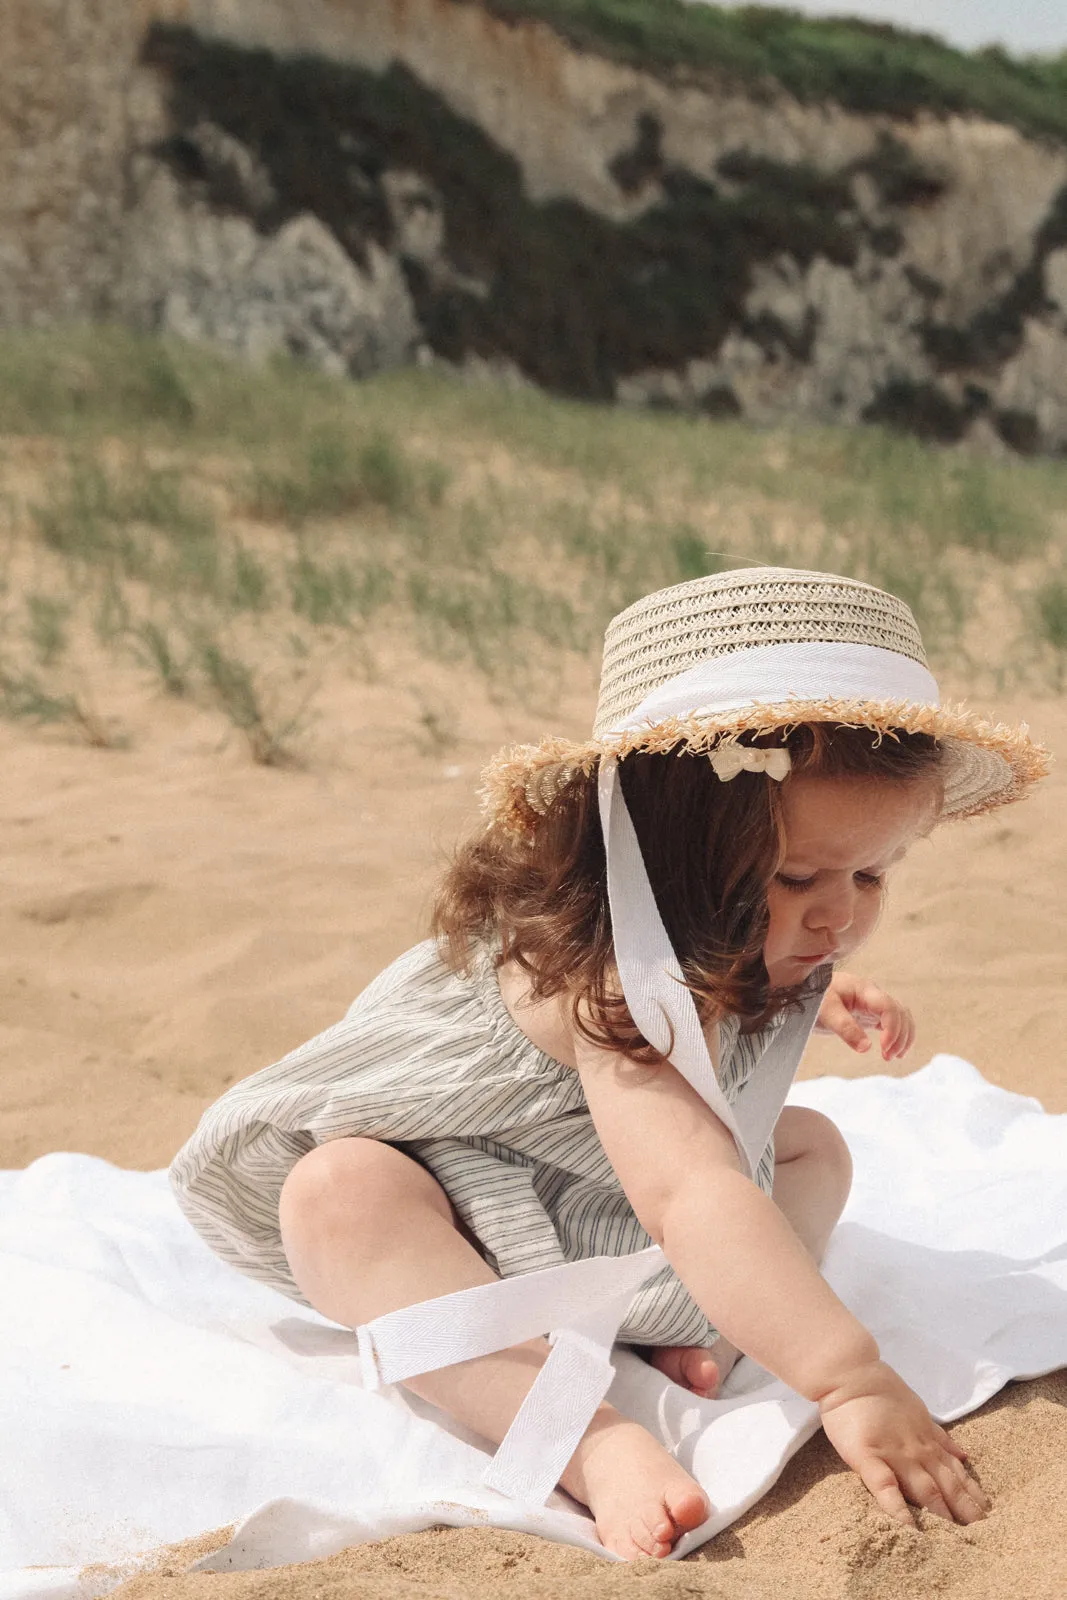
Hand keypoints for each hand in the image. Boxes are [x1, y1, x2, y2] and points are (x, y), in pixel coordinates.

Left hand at [816, 972, 913, 1061]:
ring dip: (902, 1037)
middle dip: (899, 1036)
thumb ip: (845, 1028)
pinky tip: (892, 1051)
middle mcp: (872, 995)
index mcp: (863, 989)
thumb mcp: (825, 1012)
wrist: (802, 992)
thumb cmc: (813, 997)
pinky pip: (892, 1022)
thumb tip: (866, 1048)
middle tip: (887, 1056)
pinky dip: (897, 1036)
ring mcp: (872, 1004)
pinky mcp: (869, 1014)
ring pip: (900, 1017)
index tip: (883, 1048)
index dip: (892, 1028)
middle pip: (900, 1012)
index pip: (889, 1007)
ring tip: (891, 1057)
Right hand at [818, 1359, 990, 1525]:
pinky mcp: (868, 1457)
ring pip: (925, 1489)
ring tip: (957, 1537)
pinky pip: (885, 1486)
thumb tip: (965, 1456)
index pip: (957, 1474)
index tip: (989, 1515)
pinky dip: (898, 1508)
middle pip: (948, 1486)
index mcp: (928, 1443)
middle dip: (966, 1511)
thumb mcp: (920, 1412)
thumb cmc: (883, 1393)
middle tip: (983, 1534)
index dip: (973, 1495)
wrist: (852, 1375)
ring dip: (943, 1513)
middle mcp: (917, 1452)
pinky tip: (909, 1527)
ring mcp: (894, 1455)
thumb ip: (940, 1437)